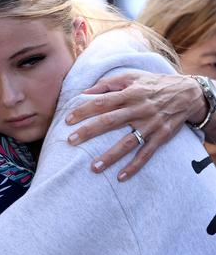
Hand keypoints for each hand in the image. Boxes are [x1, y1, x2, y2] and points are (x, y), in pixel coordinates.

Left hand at [65, 72, 203, 180]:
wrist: (187, 93)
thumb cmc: (152, 84)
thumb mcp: (131, 76)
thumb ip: (107, 83)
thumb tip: (85, 91)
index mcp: (129, 94)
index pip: (102, 102)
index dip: (84, 110)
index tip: (67, 120)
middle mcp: (139, 109)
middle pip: (110, 122)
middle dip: (89, 132)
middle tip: (71, 141)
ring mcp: (150, 125)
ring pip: (127, 142)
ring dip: (110, 156)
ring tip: (93, 167)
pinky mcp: (161, 137)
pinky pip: (146, 154)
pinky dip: (134, 166)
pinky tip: (120, 177)